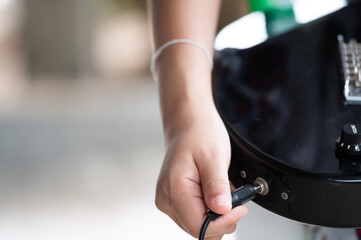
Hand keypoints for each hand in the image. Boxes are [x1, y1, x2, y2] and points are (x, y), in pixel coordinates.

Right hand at [155, 102, 247, 238]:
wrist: (188, 123)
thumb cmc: (198, 133)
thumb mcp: (213, 156)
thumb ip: (217, 185)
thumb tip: (221, 210)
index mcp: (174, 188)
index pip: (198, 226)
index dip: (223, 222)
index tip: (239, 208)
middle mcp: (167, 198)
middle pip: (198, 229)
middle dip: (221, 218)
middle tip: (232, 194)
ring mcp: (170, 200)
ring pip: (198, 225)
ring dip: (216, 213)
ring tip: (220, 189)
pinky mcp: (176, 199)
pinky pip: (196, 215)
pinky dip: (211, 208)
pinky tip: (213, 192)